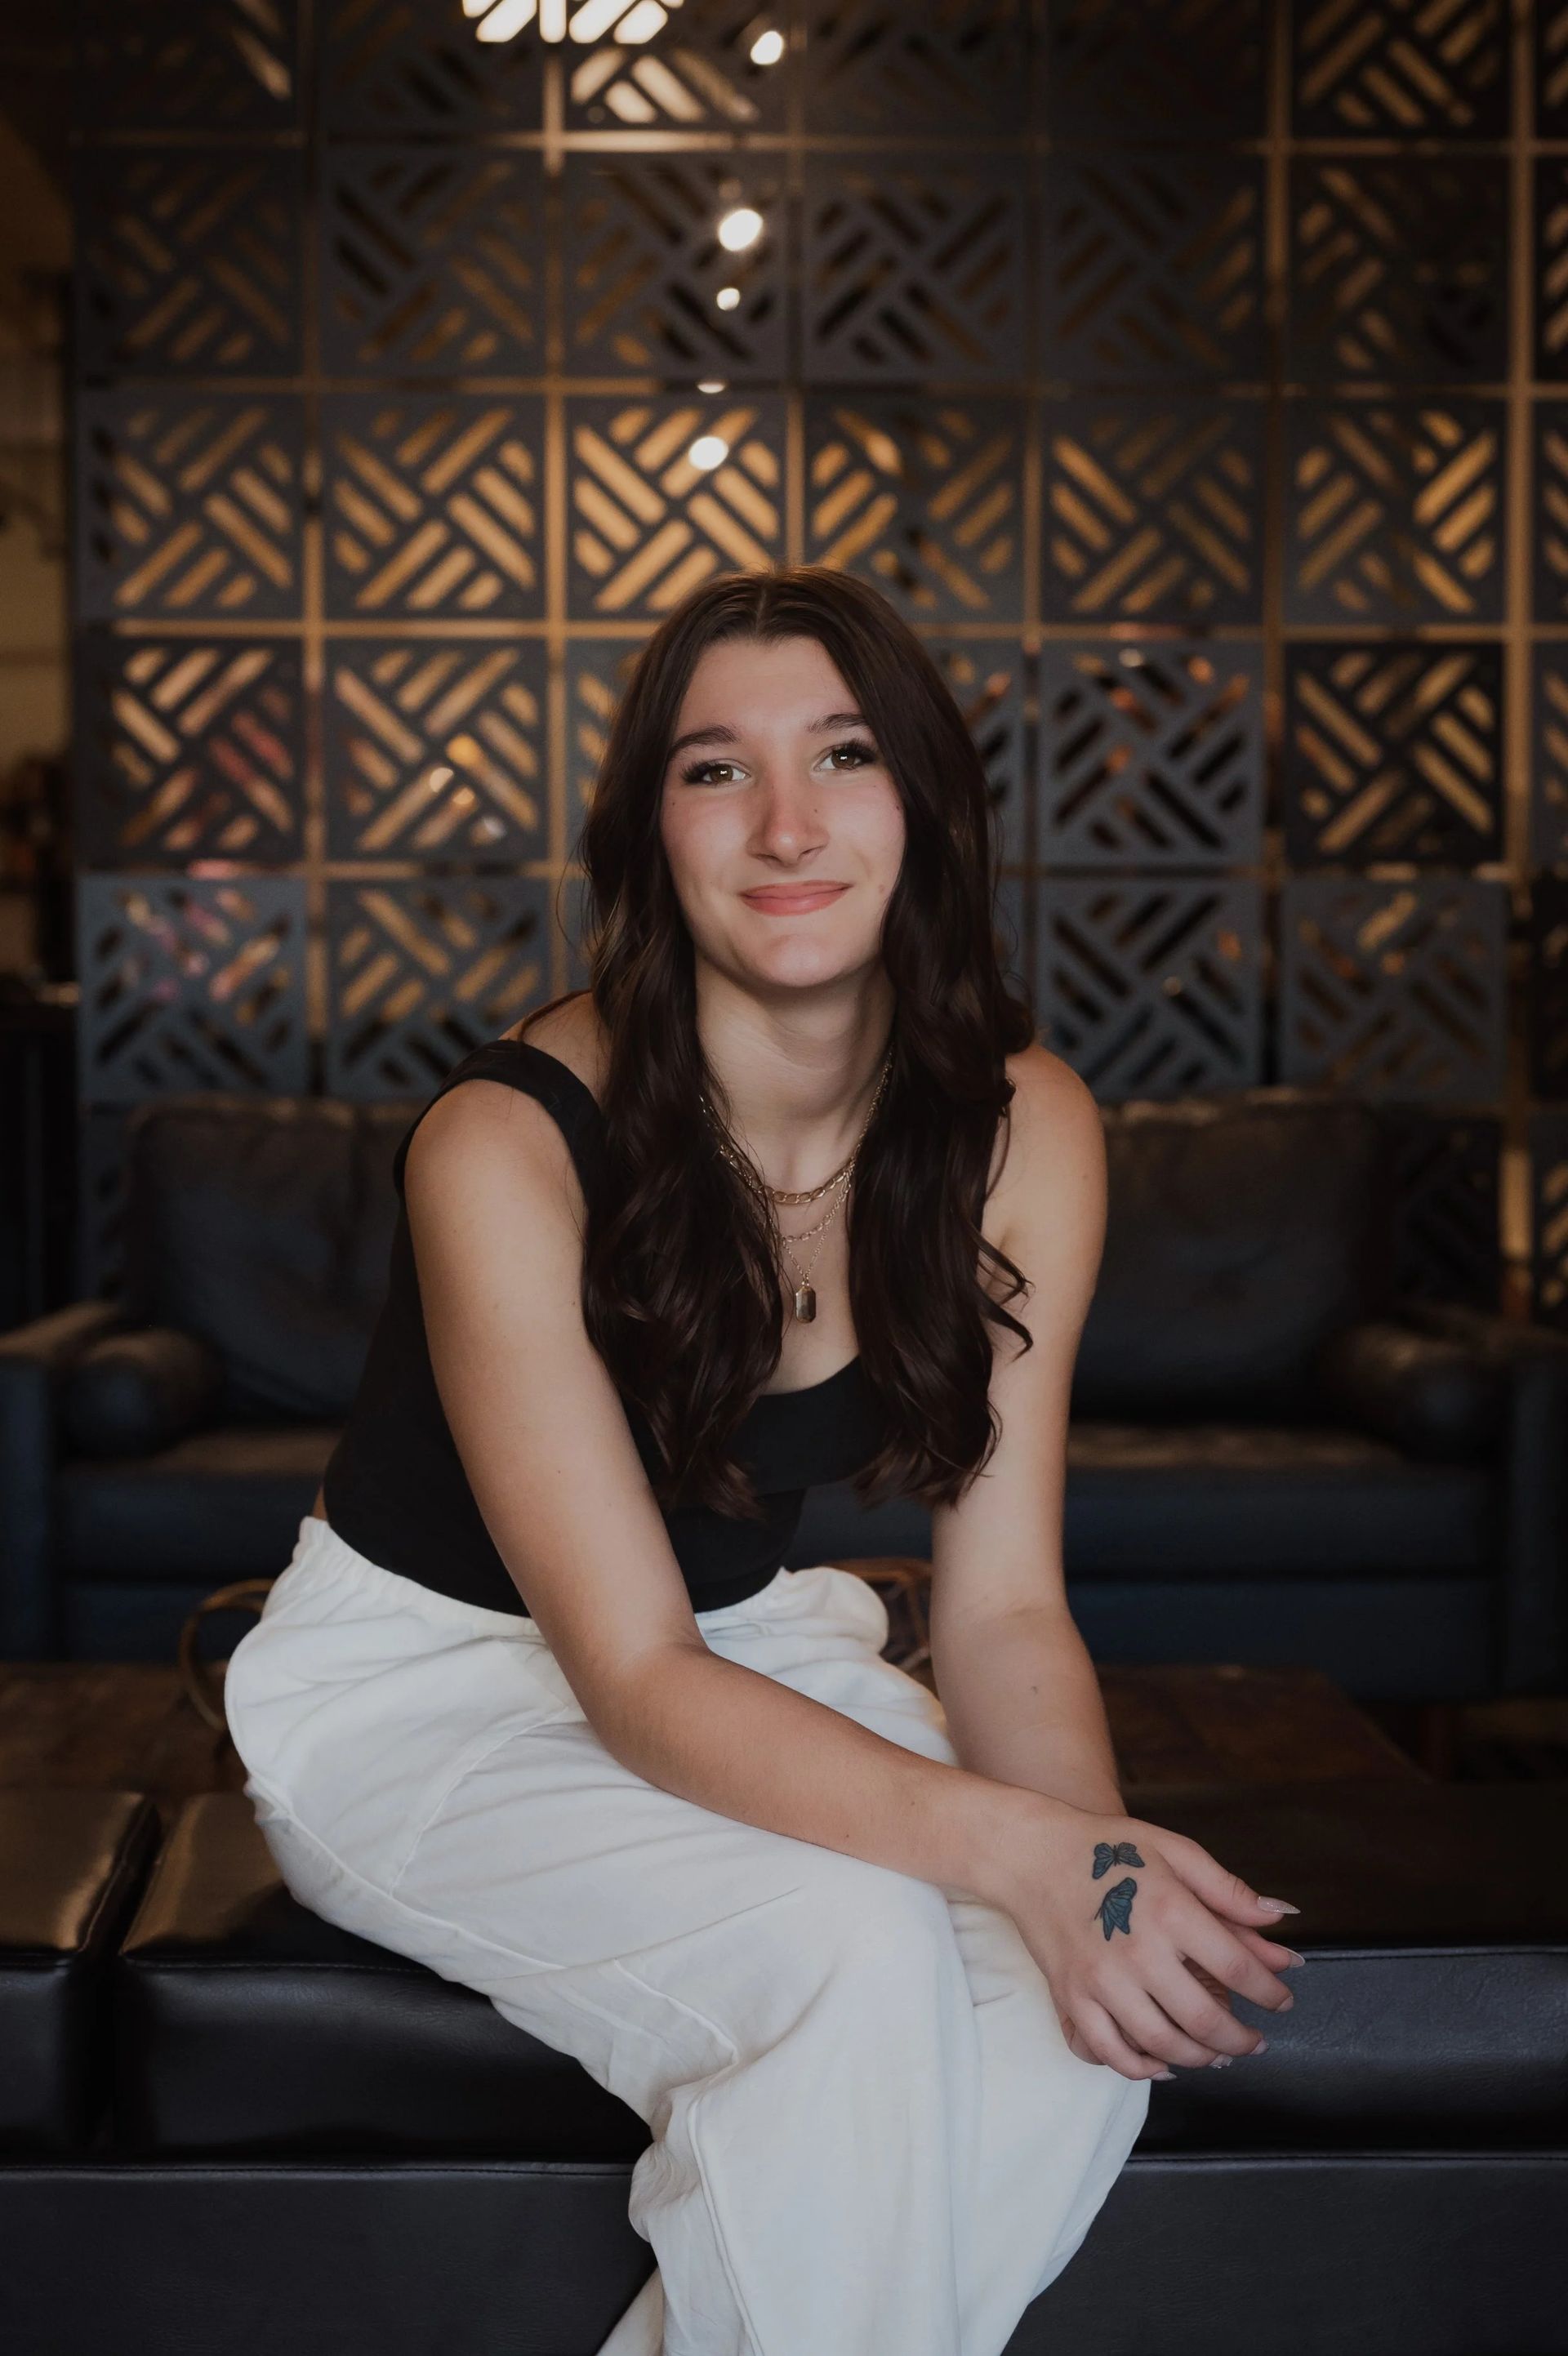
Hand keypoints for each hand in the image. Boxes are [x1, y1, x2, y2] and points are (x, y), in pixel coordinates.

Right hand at [993, 1799, 1302, 2081]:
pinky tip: (1164, 2063)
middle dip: (1242, 2040)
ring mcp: (1102, 1981)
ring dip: (1202, 2059)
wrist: (1032, 1854)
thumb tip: (1281, 1919)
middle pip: (1206, 2021)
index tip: (1283, 1999)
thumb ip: (1228, 1890)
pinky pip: (1112, 2054)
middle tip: (1256, 2041)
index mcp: (1171, 1911)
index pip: (1239, 1969)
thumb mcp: (1174, 1851)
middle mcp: (1139, 1953)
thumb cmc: (1108, 1849)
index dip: (1271, 1992)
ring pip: (1165, 2046)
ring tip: (1219, 2055)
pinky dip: (1143, 2069)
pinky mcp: (1072, 1999)